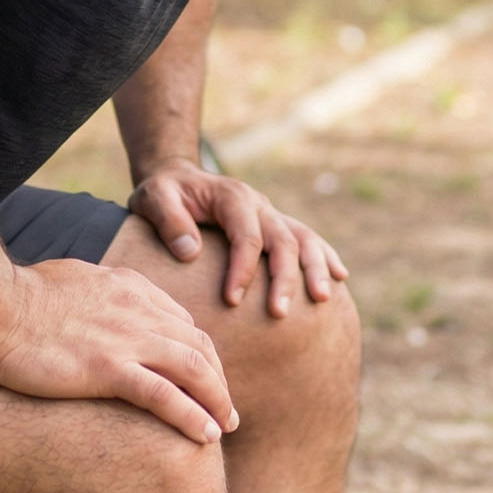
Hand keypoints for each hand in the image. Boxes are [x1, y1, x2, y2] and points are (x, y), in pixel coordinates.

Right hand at [0, 258, 237, 443]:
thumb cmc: (17, 294)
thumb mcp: (71, 279)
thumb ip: (97, 293)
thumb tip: (96, 307)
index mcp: (129, 287)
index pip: (181, 320)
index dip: (199, 351)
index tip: (202, 376)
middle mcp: (138, 309)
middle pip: (198, 345)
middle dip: (218, 378)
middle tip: (224, 408)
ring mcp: (126, 339)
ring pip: (193, 369)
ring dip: (217, 400)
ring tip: (225, 426)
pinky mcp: (108, 368)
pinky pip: (164, 395)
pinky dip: (192, 415)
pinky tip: (206, 435)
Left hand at [128, 160, 349, 317]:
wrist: (176, 179)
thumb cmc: (163, 193)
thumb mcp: (153, 198)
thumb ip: (168, 220)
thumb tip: (189, 251)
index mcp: (232, 196)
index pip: (246, 235)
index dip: (242, 268)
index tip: (232, 300)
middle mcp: (258, 203)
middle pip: (282, 239)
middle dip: (285, 277)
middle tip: (279, 313)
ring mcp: (271, 213)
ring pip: (303, 237)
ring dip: (315, 268)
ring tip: (323, 299)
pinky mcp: (275, 224)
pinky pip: (307, 237)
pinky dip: (325, 255)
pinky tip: (339, 276)